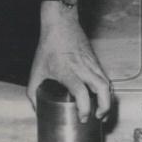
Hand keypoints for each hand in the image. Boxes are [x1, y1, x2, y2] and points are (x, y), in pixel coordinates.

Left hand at [27, 3, 111, 120]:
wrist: (61, 23)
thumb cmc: (49, 46)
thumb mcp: (36, 70)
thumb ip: (33, 91)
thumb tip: (36, 108)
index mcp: (67, 71)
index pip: (81, 92)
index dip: (85, 108)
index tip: (83, 117)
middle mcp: (82, 68)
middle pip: (102, 89)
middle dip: (104, 107)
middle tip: (99, 117)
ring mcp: (91, 63)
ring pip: (107, 83)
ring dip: (108, 100)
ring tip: (102, 111)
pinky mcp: (95, 60)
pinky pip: (105, 77)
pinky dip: (106, 90)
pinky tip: (101, 96)